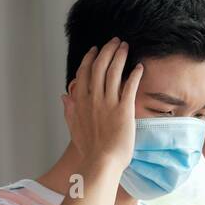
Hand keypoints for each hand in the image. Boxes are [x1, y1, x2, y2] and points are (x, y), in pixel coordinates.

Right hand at [62, 37, 143, 173]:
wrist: (102, 162)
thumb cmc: (90, 149)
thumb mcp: (74, 128)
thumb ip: (70, 110)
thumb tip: (64, 96)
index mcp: (81, 102)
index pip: (84, 73)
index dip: (90, 58)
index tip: (95, 49)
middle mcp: (94, 99)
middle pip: (99, 67)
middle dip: (107, 51)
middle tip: (115, 41)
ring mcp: (108, 103)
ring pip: (113, 73)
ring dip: (120, 57)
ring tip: (126, 47)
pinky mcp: (124, 110)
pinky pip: (129, 87)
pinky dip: (134, 75)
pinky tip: (139, 67)